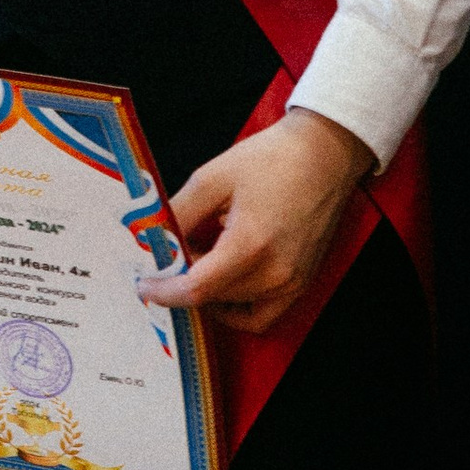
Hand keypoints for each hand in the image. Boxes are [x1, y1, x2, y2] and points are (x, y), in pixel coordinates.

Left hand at [137, 109, 370, 335]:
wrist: (324, 154)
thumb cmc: (272, 159)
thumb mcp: (212, 178)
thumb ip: (179, 213)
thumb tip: (152, 237)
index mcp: (251, 245)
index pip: (197, 288)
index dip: (165, 291)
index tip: (144, 285)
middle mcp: (275, 273)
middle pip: (212, 297)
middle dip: (183, 281)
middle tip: (171, 254)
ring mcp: (291, 282)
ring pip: (234, 307)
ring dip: (208, 291)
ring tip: (199, 256)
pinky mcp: (301, 283)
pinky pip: (262, 315)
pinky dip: (237, 308)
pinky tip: (223, 281)